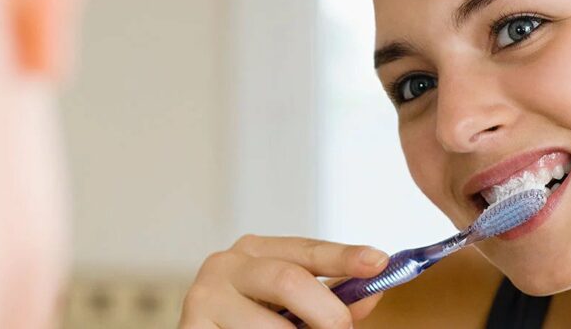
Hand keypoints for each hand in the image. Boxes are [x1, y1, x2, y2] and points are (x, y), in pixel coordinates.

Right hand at [179, 235, 389, 327]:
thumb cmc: (250, 327)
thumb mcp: (292, 312)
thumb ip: (329, 301)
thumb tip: (372, 294)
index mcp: (254, 252)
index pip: (307, 250)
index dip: (344, 257)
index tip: (378, 262)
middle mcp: (225, 264)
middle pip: (289, 280)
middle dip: (327, 314)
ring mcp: (204, 295)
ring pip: (273, 327)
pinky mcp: (192, 327)